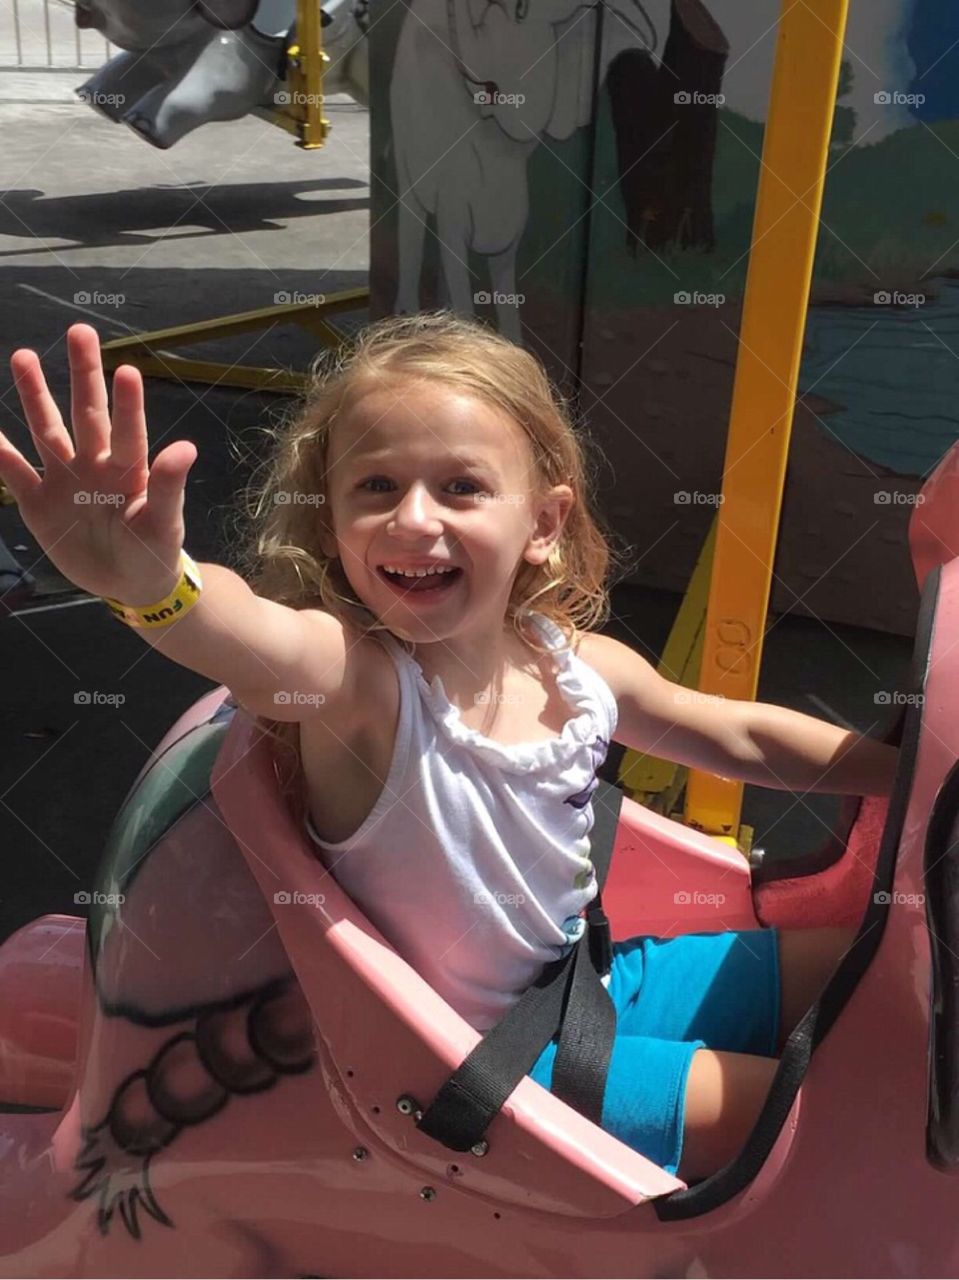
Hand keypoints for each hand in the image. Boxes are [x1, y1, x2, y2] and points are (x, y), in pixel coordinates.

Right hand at [0, 324, 196, 605]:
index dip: (127, 404)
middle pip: (86, 414)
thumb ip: (168, 487)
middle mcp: (95, 464)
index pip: (128, 431)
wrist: (129, 583)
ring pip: (47, 431)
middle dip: (83, 375)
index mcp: (129, 469)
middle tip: (80, 332)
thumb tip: (186, 448)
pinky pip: (13, 472)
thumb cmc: (154, 550)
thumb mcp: (164, 524)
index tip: (127, 371)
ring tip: (24, 356)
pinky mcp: (39, 503)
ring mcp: (64, 480)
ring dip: (35, 396)